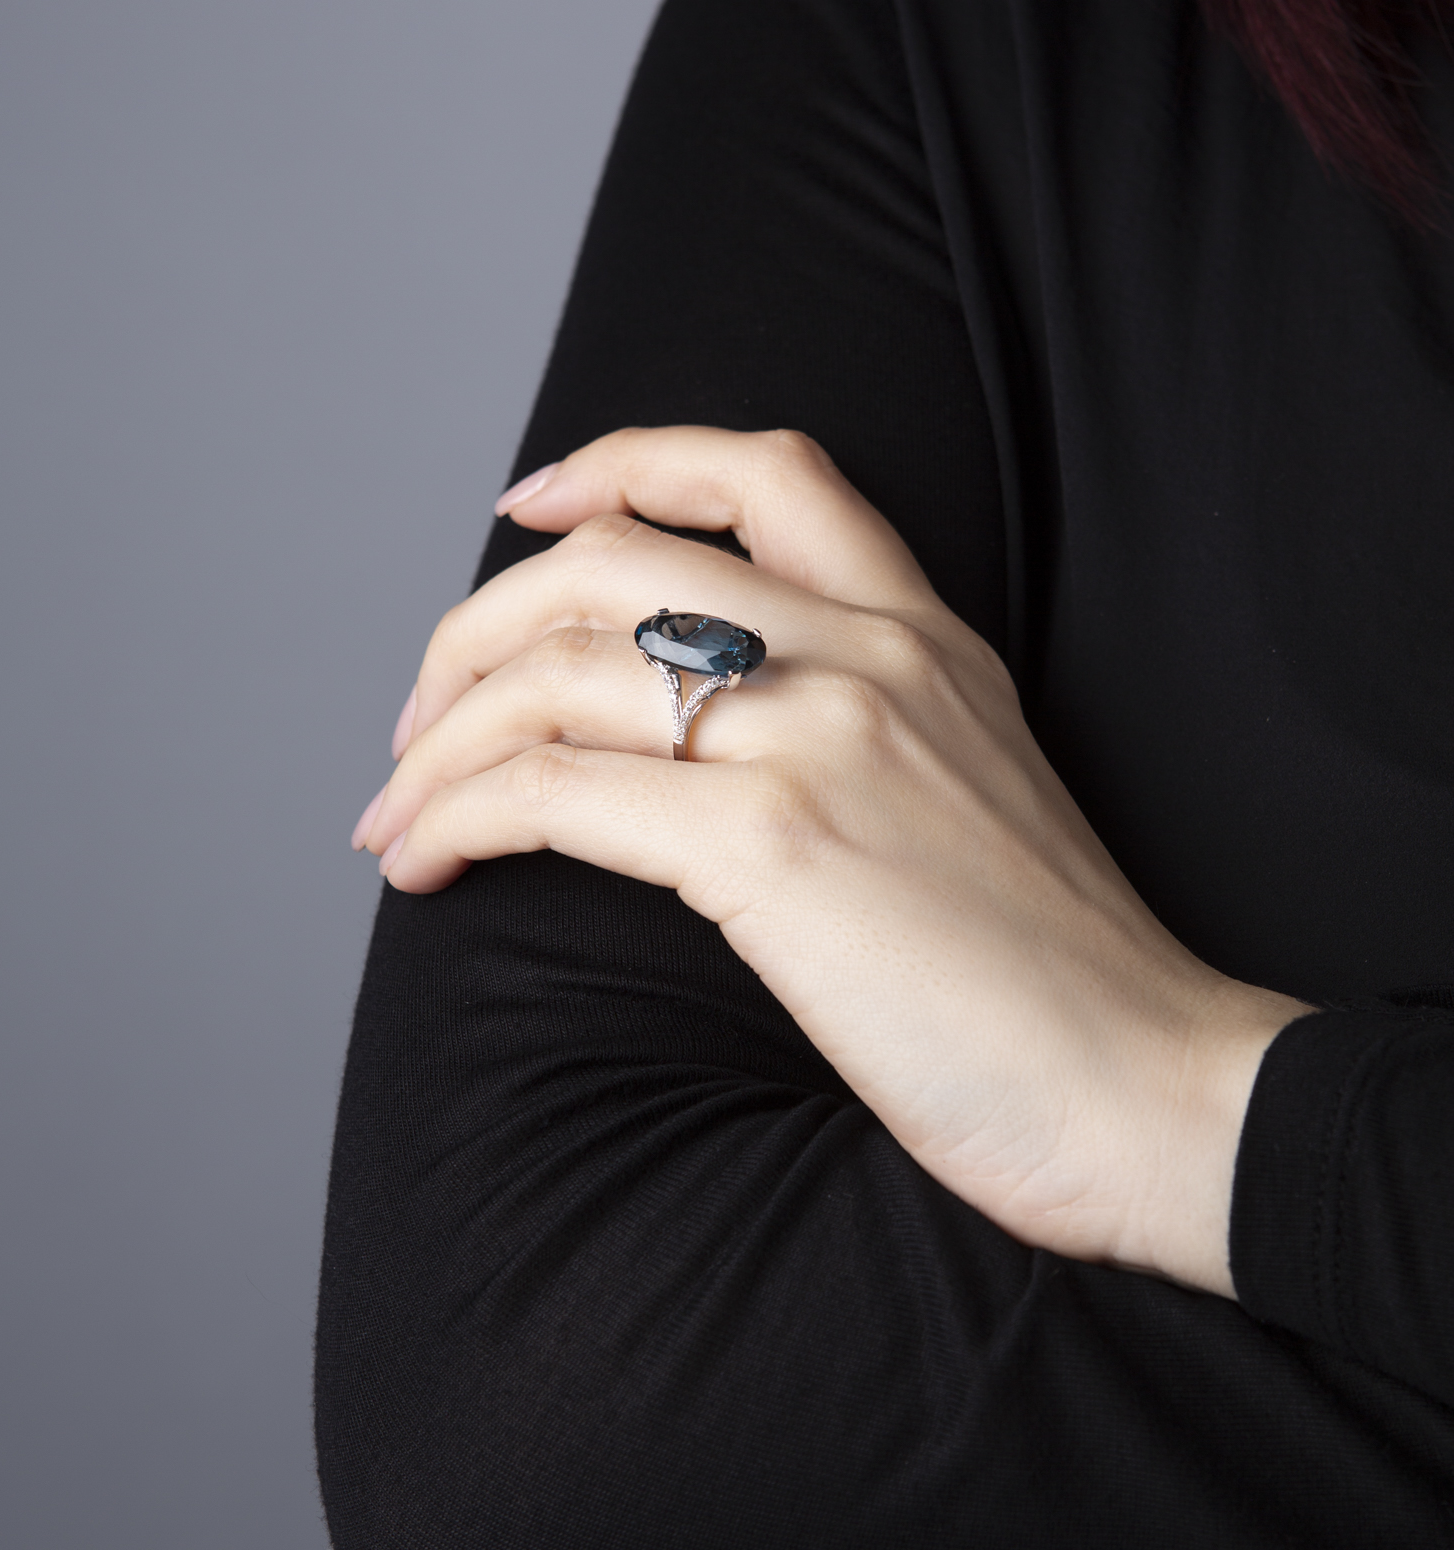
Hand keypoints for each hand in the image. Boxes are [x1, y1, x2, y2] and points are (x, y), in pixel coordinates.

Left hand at [354, 427, 1307, 1295]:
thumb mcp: (972, 793)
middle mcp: (868, 655)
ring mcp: (822, 739)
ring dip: (437, 739)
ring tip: (394, 813)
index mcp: (924, 634)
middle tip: (421, 720)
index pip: (762, 470)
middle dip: (471, 631)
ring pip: (553, 672)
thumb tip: (698, 748)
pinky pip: (551, 791)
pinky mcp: (774, 846)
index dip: (620, 460)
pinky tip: (426, 862)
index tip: (527, 503)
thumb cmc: (1056, 976)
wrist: (1154, 1088)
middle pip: (605, 564)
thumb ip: (864, 731)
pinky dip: (456, 815)